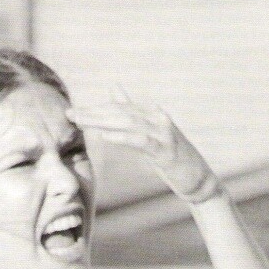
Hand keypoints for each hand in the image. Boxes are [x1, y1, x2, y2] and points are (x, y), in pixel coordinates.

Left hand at [68, 86, 218, 202]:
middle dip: (93, 113)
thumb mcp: (150, 134)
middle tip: (70, 114)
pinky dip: (122, 137)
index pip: (118, 107)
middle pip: (120, 112)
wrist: (198, 180)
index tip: (73, 112)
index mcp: (151, 113)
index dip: (95, 109)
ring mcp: (163, 133)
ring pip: (128, 122)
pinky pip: (141, 141)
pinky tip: (105, 137)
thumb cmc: (171, 158)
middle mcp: (158, 118)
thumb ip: (132, 113)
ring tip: (81, 123)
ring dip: (102, 122)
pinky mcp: (166, 150)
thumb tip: (114, 88)